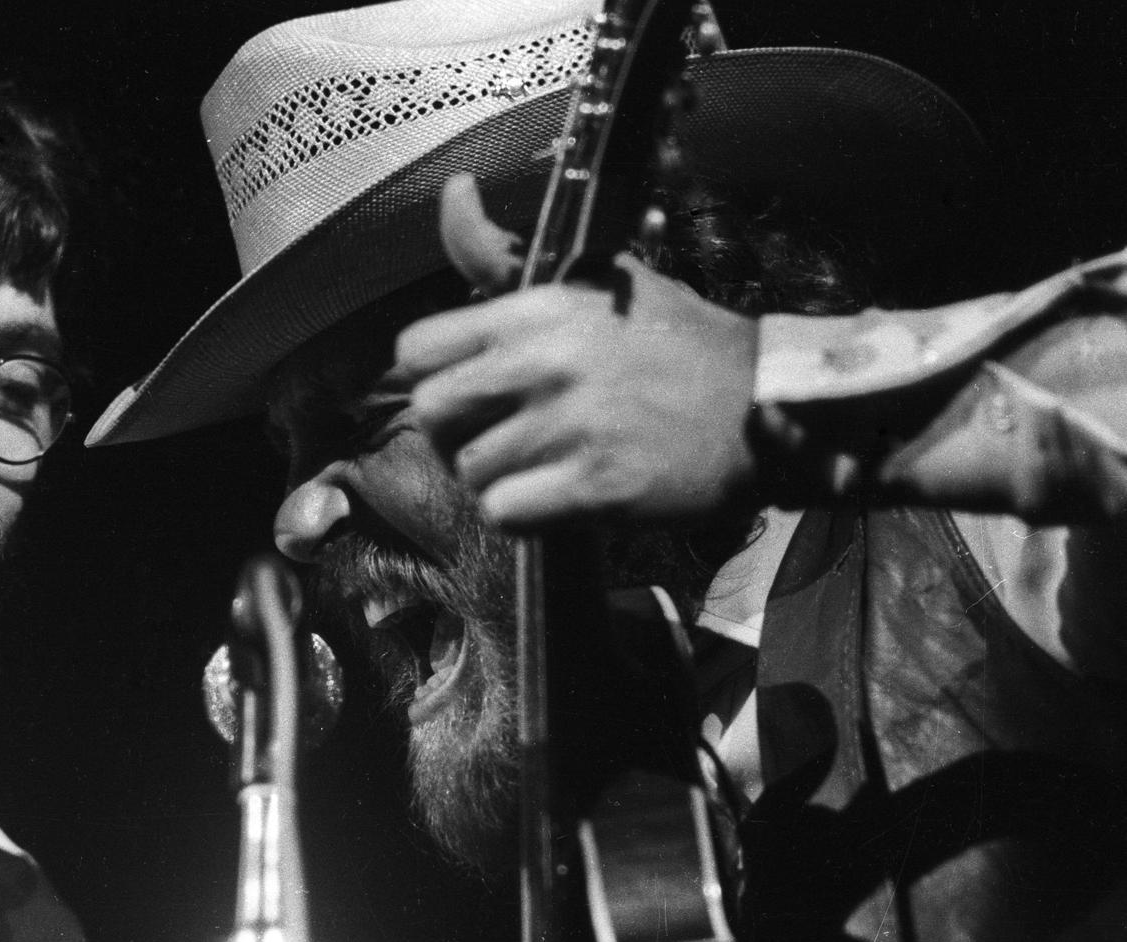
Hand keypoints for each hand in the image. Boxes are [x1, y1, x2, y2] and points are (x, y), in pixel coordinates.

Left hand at [389, 175, 762, 529]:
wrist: (763, 401)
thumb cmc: (675, 342)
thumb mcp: (592, 275)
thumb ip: (503, 253)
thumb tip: (453, 190)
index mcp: (535, 309)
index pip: (415, 350)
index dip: (431, 378)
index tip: (466, 391)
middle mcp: (545, 363)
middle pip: (432, 414)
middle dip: (453, 434)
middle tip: (497, 438)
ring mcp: (571, 426)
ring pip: (469, 470)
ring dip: (497, 477)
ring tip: (544, 465)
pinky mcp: (597, 485)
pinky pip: (506, 513)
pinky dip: (523, 515)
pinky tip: (558, 495)